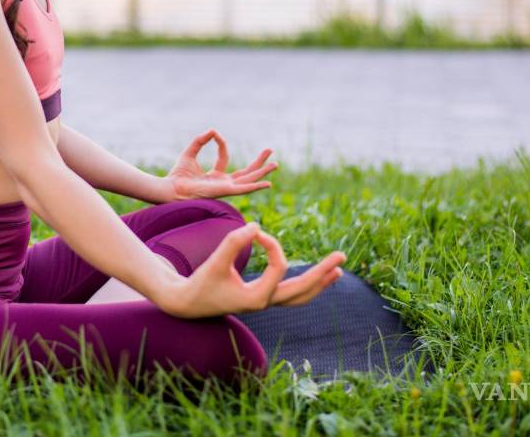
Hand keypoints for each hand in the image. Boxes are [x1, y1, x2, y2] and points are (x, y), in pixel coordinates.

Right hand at [156, 222, 346, 319]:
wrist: (187, 303)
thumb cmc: (200, 282)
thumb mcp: (215, 261)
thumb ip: (234, 242)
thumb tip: (257, 226)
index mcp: (257, 298)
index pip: (279, 266)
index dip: (272, 244)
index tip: (257, 231)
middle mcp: (265, 303)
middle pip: (302, 290)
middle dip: (322, 273)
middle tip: (342, 256)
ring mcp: (265, 303)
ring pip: (300, 297)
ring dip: (319, 283)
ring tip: (338, 271)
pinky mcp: (261, 299)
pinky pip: (291, 295)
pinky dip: (306, 286)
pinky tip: (315, 277)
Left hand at [165, 129, 277, 201]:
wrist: (172, 188)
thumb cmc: (178, 174)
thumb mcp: (190, 152)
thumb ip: (200, 141)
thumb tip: (212, 130)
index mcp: (214, 176)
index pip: (224, 157)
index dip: (221, 143)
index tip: (215, 134)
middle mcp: (222, 183)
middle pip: (246, 172)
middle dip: (258, 162)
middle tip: (270, 151)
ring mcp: (226, 188)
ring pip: (249, 180)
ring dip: (262, 172)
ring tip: (275, 164)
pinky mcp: (226, 191)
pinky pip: (244, 189)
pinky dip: (256, 186)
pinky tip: (268, 183)